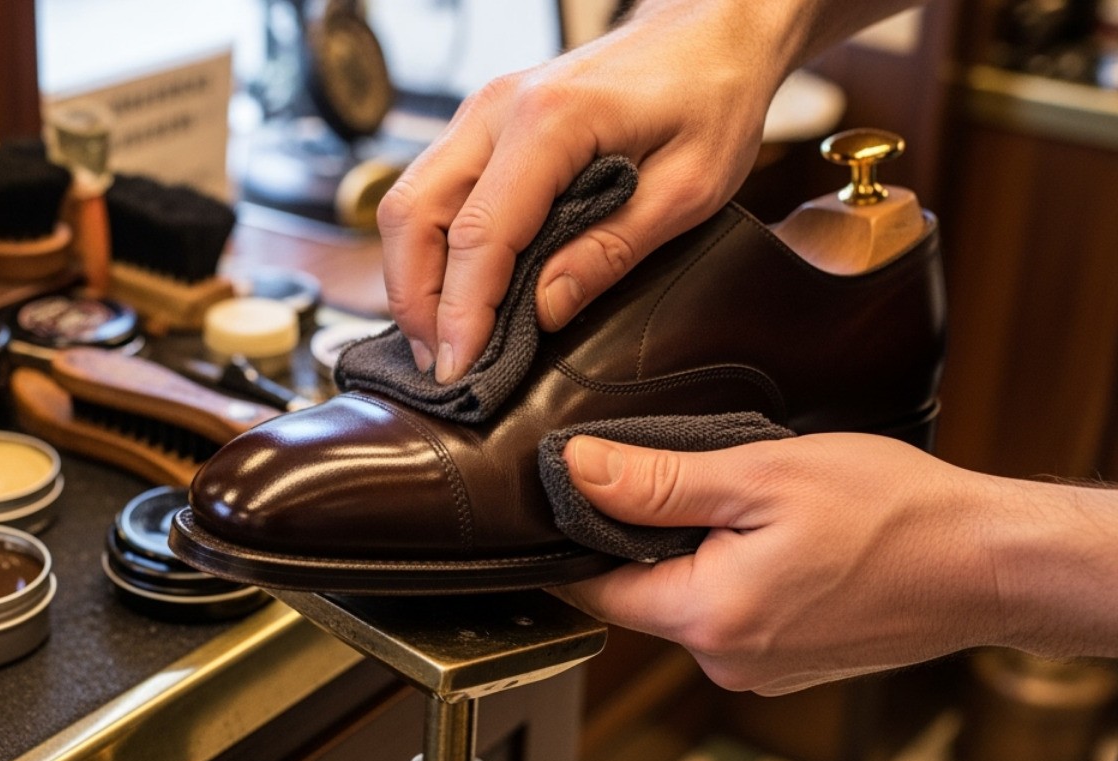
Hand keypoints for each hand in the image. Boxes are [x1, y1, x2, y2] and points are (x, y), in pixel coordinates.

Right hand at [376, 0, 795, 381]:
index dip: (462, 312)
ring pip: (407, 203)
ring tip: (442, 340)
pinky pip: (430, 191)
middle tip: (443, 365)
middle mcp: (495, 110)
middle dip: (415, 301)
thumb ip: (612, 250)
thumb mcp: (688, 187)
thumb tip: (542, 311)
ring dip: (413, 278)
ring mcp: (480, 113)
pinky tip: (453, 293)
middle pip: (411, 215)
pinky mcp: (482, 125)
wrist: (709, 29)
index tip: (461, 370)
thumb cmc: (711, 96)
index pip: (479, 235)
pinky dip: (429, 249)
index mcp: (550, 122)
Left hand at [552, 433, 1009, 694]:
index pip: (594, 588)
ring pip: (690, 606)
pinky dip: (740, 579)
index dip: (580, 536)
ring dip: (700, 559)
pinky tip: (784, 545)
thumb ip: (659, 482)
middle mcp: (725, 664)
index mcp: (708, 620)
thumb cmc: (894, 514)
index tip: (582, 494)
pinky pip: (735, 619)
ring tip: (754, 512)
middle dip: (650, 541)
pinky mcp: (790, 668)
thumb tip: (576, 472)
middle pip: (641, 597)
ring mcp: (760, 674)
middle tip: (695, 484)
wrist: (992, 564)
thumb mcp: (762, 475)